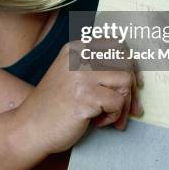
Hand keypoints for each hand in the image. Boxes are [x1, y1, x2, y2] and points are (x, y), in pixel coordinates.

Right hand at [13, 41, 142, 156]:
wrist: (31, 127)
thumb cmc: (56, 104)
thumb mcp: (72, 74)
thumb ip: (96, 66)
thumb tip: (137, 74)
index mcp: (76, 48)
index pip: (117, 42)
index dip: (130, 62)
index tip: (133, 82)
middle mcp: (79, 56)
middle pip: (125, 61)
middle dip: (132, 86)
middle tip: (129, 107)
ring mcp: (80, 75)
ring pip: (125, 80)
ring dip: (124, 103)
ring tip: (110, 115)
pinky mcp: (84, 97)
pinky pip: (117, 103)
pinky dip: (114, 116)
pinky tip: (98, 122)